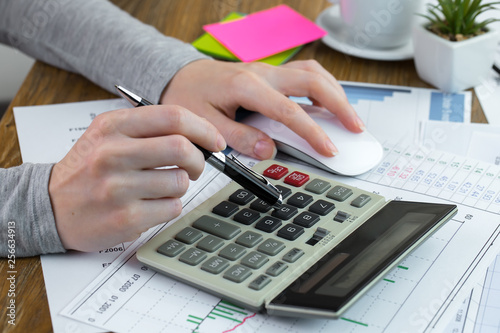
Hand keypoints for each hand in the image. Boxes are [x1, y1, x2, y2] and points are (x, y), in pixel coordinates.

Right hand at [49, 105, 225, 251]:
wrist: (50, 206)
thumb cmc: (87, 169)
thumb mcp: (108, 135)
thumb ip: (149, 128)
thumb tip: (200, 133)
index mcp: (113, 127)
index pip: (172, 117)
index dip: (203, 128)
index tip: (215, 141)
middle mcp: (113, 153)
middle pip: (182, 148)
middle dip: (199, 160)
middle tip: (195, 167)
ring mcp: (118, 187)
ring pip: (180, 182)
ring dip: (180, 186)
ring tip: (161, 188)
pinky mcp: (125, 217)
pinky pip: (172, 208)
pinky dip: (169, 207)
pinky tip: (149, 205)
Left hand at [160, 59, 364, 159]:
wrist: (181, 77)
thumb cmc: (189, 98)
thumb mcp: (205, 125)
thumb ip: (239, 138)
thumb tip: (270, 151)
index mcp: (246, 86)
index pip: (289, 110)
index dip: (313, 132)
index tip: (329, 149)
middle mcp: (262, 73)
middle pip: (312, 81)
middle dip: (339, 105)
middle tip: (356, 129)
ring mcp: (268, 70)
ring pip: (312, 72)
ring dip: (335, 92)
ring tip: (348, 116)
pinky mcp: (270, 74)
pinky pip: (304, 73)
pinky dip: (322, 86)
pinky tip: (328, 101)